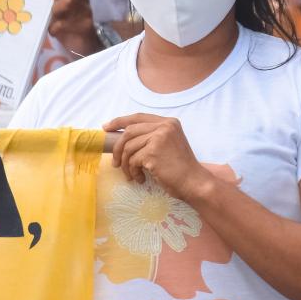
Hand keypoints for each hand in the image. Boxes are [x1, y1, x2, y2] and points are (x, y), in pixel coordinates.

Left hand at [48, 0, 96, 52]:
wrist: (82, 45)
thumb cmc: (68, 18)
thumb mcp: (61, 0)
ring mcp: (85, 12)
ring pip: (69, 1)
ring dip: (56, 6)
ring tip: (50, 13)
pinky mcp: (83, 28)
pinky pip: (65, 24)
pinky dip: (55, 27)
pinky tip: (51, 29)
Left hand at [103, 113, 217, 203]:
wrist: (194, 182)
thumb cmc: (180, 169)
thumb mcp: (168, 145)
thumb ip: (151, 137)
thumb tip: (122, 139)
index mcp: (169, 122)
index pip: (138, 117)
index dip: (119, 121)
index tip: (106, 127)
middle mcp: (164, 126)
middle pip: (129, 131)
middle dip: (117, 148)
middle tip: (115, 163)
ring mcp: (159, 137)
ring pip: (128, 147)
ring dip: (126, 164)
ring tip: (131, 175)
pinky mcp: (153, 151)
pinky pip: (132, 161)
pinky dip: (133, 172)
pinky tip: (141, 179)